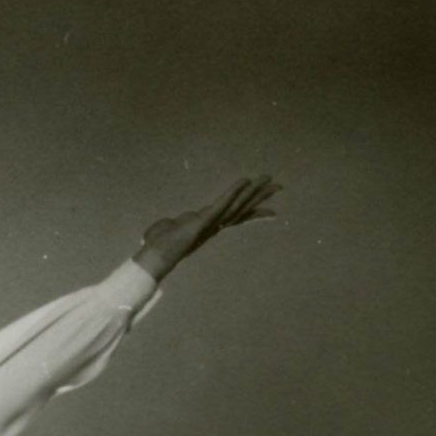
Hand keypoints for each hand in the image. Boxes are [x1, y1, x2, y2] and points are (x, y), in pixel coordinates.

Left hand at [135, 174, 280, 279]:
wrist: (155, 256)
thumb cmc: (159, 245)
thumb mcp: (167, 230)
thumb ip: (170, 226)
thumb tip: (162, 227)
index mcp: (210, 226)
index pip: (236, 216)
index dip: (254, 212)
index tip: (272, 211)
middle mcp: (214, 225)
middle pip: (242, 208)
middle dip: (261, 197)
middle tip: (280, 187)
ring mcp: (210, 223)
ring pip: (236, 204)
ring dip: (253, 191)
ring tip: (268, 180)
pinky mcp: (203, 220)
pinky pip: (221, 203)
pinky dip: (233, 192)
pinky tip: (244, 181)